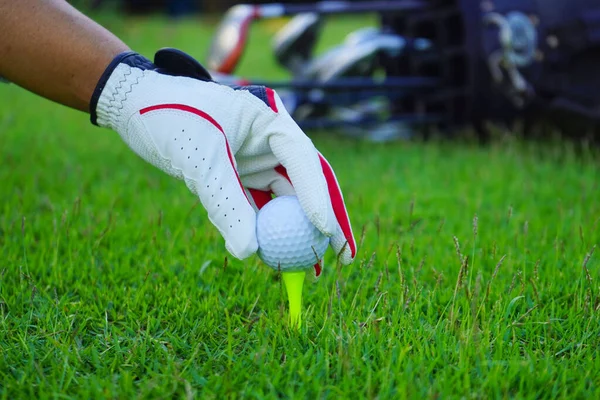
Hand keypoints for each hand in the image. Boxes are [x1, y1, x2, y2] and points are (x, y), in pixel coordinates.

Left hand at [91, 48, 355, 270]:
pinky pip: (259, 206)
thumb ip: (227, 204)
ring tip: (314, 266)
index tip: (326, 232)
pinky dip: (266, 229)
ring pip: (286, 200)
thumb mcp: (201, 161)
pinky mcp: (240, 175)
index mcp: (270, 121)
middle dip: (326, 221)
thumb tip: (249, 252)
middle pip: (307, 184)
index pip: (305, 161)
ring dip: (297, 231)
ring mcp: (256, 159)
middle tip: (343, 257)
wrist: (134, 107)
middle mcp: (270, 141)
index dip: (320, 198)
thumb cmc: (169, 117)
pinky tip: (276, 255)